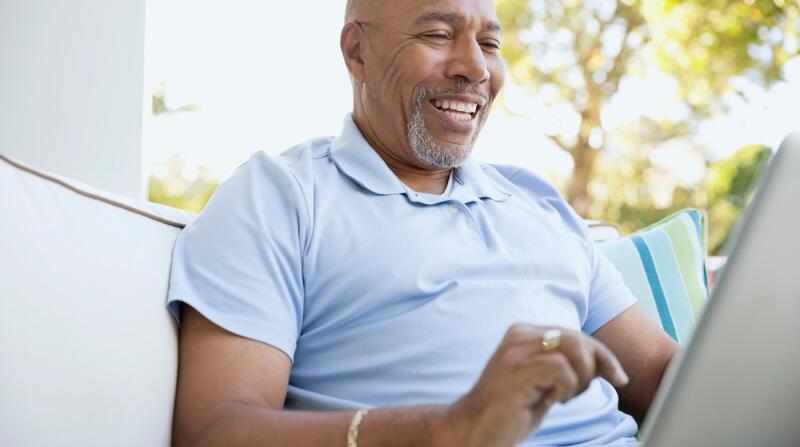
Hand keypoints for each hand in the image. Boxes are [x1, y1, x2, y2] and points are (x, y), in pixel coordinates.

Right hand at [444, 324, 629, 446]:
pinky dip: (566, 389)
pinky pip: (562, 369)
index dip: (602, 355)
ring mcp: (517, 349)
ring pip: (574, 348)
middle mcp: (520, 334)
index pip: (575, 334)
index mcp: (525, 333)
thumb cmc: (510, 410)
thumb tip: (605, 365)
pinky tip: (550, 400)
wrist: (474, 428)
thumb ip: (566, 367)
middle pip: (578, 338)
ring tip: (562, 396)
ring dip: (579, 379)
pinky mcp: (518, 368)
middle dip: (597, 366)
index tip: (618, 377)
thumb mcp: (544, 382)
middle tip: (582, 392)